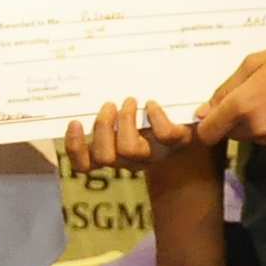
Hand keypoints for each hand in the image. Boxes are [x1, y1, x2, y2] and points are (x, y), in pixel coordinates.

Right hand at [59, 97, 190, 174]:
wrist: (191, 124)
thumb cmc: (148, 116)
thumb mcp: (125, 117)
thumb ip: (107, 113)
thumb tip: (82, 104)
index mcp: (113, 154)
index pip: (85, 165)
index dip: (75, 148)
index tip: (75, 122)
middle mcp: (130, 160)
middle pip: (105, 156)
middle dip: (103, 127)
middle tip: (109, 105)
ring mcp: (154, 153)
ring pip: (129, 149)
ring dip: (125, 120)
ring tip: (129, 100)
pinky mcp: (177, 142)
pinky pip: (165, 135)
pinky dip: (156, 117)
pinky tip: (151, 104)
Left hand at [194, 40, 265, 152]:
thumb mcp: (251, 64)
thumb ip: (224, 90)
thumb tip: (203, 112)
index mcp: (242, 107)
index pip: (208, 133)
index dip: (207, 126)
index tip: (214, 116)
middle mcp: (258, 129)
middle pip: (232, 135)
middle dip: (235, 121)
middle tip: (255, 99)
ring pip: (255, 139)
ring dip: (258, 126)